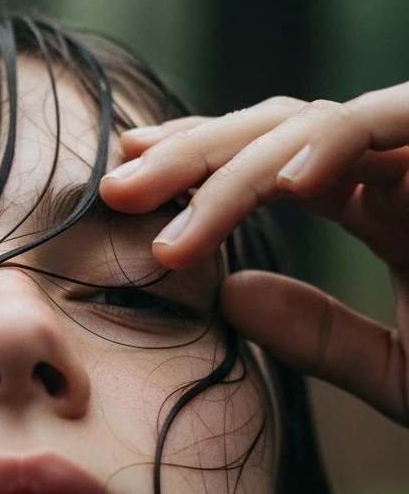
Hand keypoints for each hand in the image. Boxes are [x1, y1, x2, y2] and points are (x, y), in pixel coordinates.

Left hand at [98, 90, 408, 425]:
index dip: (196, 172)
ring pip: (309, 123)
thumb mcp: (399, 369)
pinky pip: (386, 123)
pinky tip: (284, 185)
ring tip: (153, 195)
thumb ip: (322, 336)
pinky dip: (331, 144)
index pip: (271, 167)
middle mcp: (395, 170)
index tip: (127, 194)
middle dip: (187, 156)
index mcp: (378, 207)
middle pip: (273, 135)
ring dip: (225, 158)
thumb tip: (231, 298)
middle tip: (113, 188)